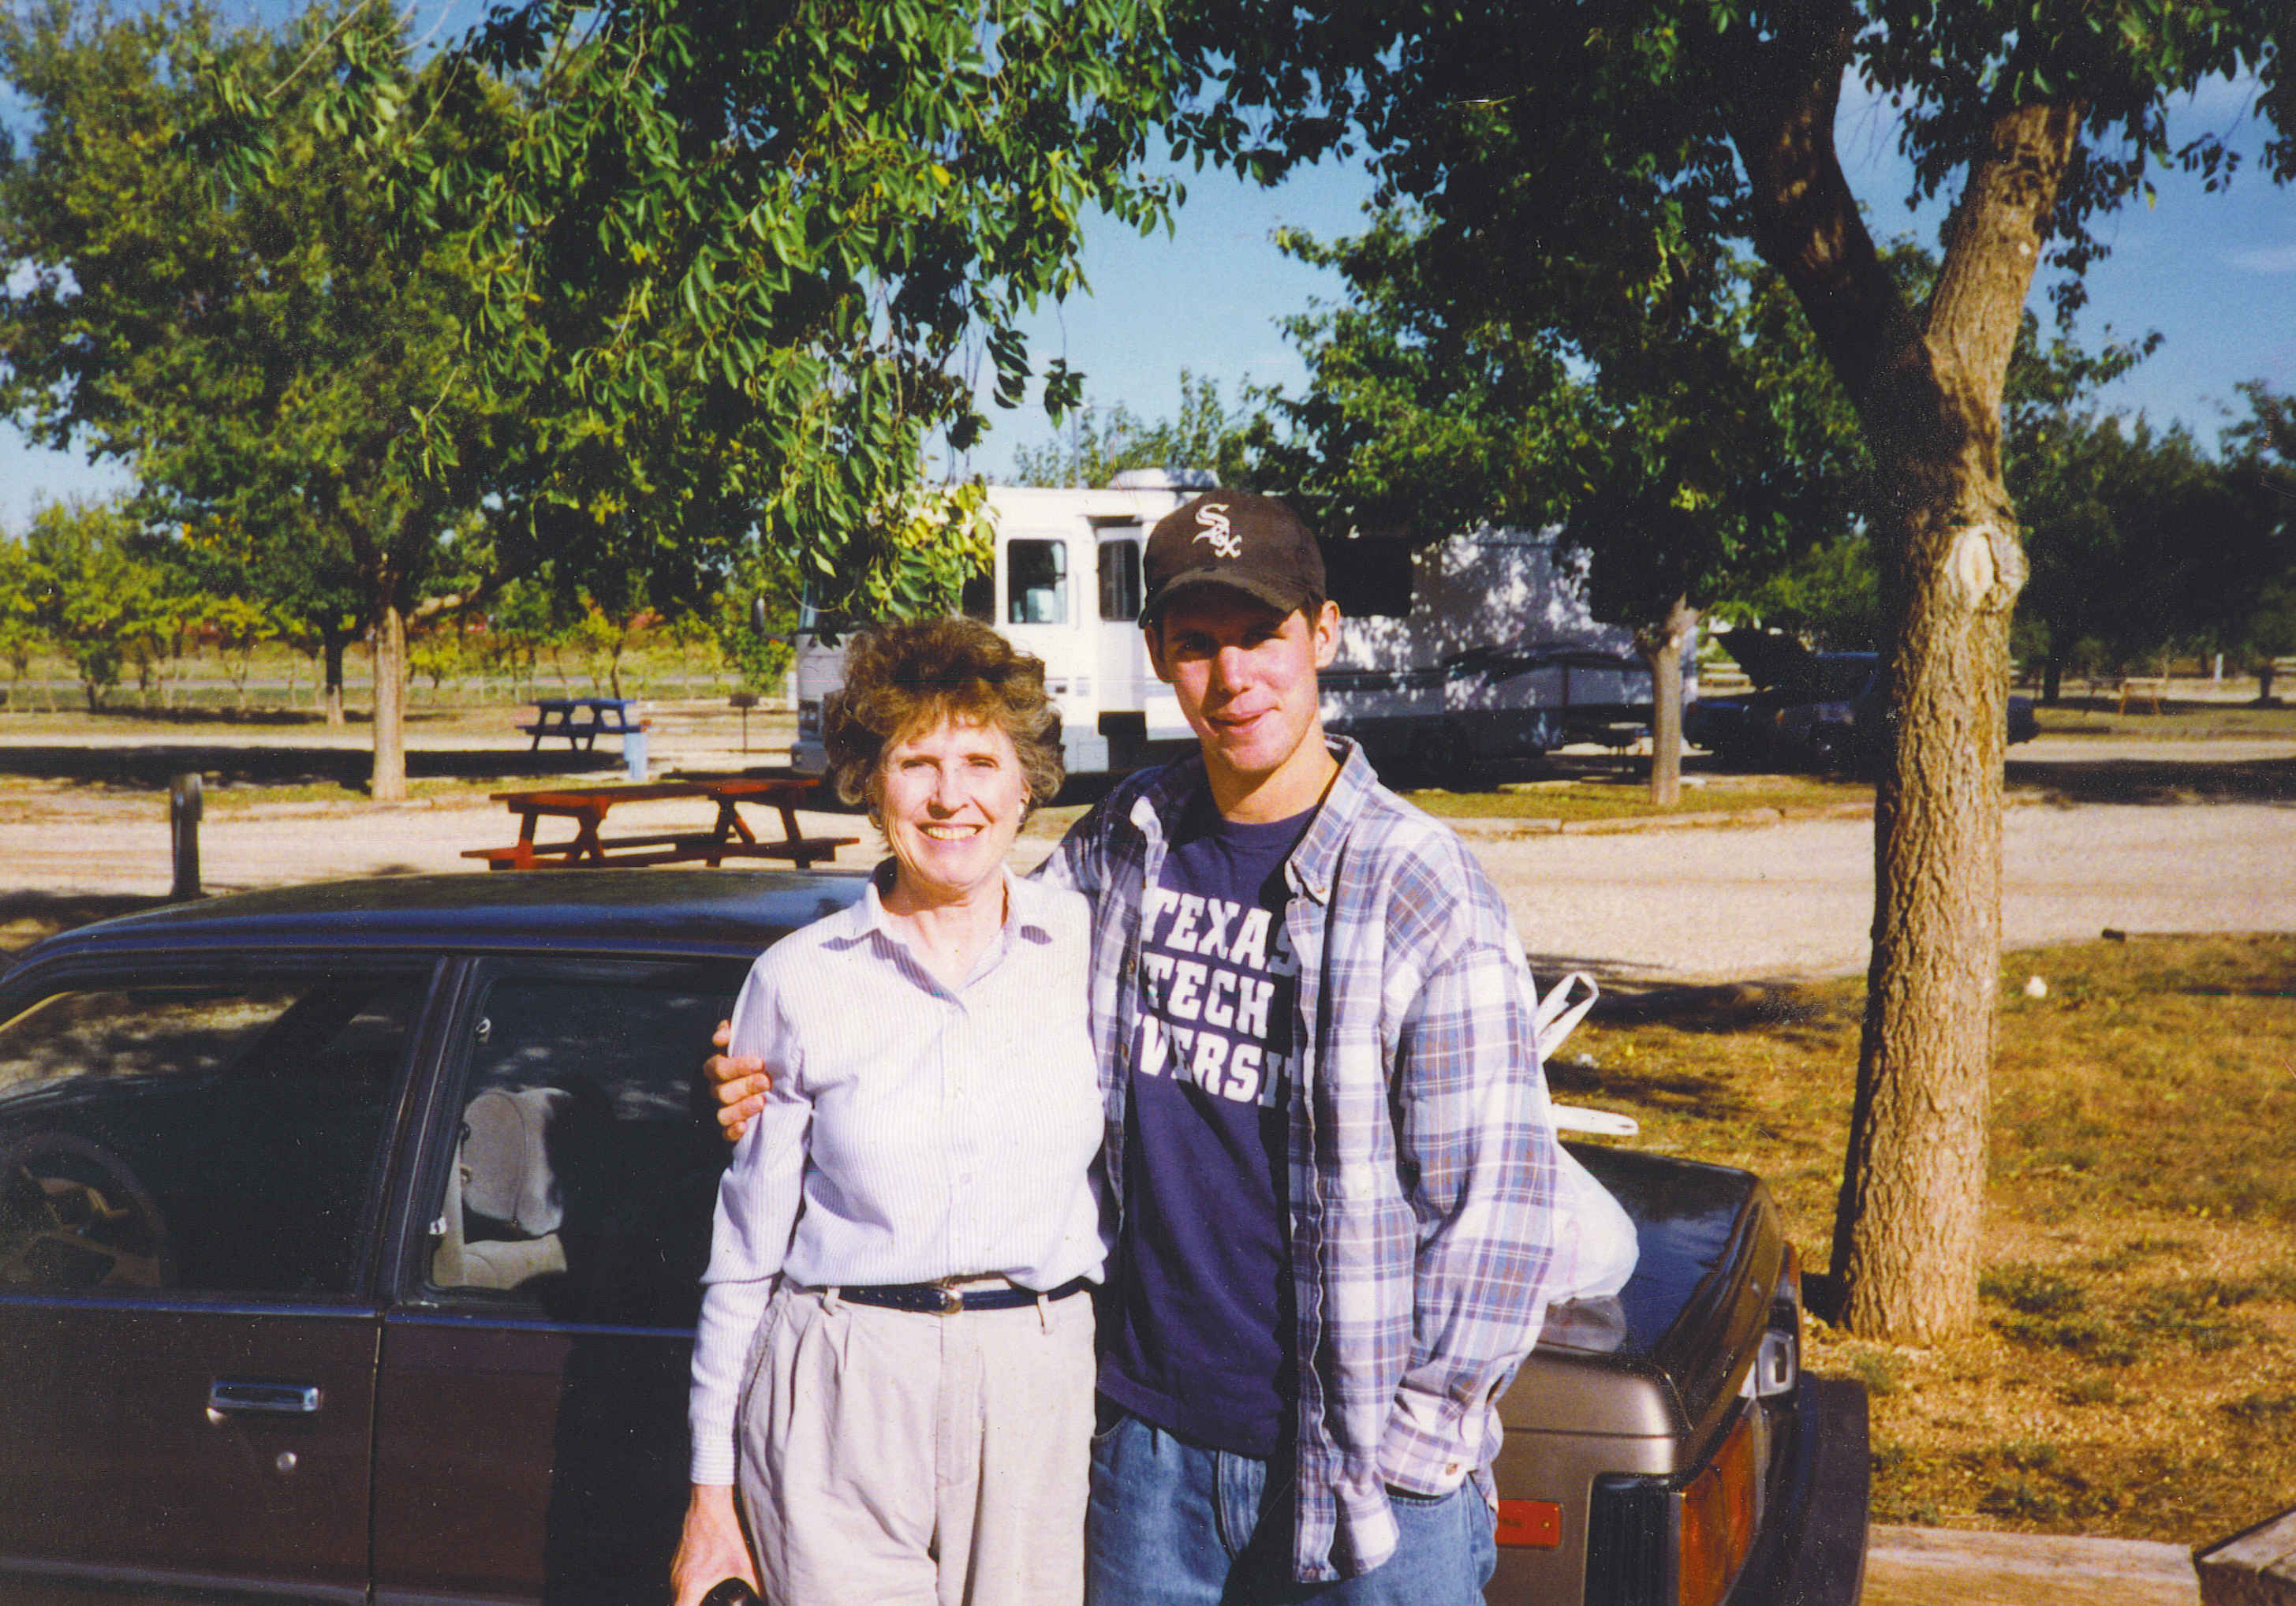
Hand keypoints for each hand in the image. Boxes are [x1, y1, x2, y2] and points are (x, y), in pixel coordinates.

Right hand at [670, 1483, 758, 1605]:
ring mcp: (675, 1568)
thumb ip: (757, 1585)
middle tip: (723, 1602)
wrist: (711, 1499)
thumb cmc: (726, 1529)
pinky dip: (692, 1590)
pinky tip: (711, 1584)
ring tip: (714, 1598)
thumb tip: (772, 1595)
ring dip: (693, 1600)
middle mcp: (677, 1579)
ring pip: (677, 1596)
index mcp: (691, 1585)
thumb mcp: (745, 1562)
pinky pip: (680, 1583)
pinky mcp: (678, 1559)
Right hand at [706, 1017, 772, 1143]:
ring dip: (741, 1109)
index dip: (736, 1066)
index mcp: (717, 1068)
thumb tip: (721, 1036)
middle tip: (766, 1081)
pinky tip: (745, 1126)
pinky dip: (733, 1131)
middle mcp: (716, 1090)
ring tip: (761, 1102)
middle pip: (722, 1091)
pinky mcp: (728, 1129)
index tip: (760, 1062)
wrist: (763, 1076)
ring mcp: (721, 1110)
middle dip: (745, 1086)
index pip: (717, 1068)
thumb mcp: (743, 1038)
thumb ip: (731, 1030)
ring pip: (722, 1114)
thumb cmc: (753, 1055)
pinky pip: (725, 1134)